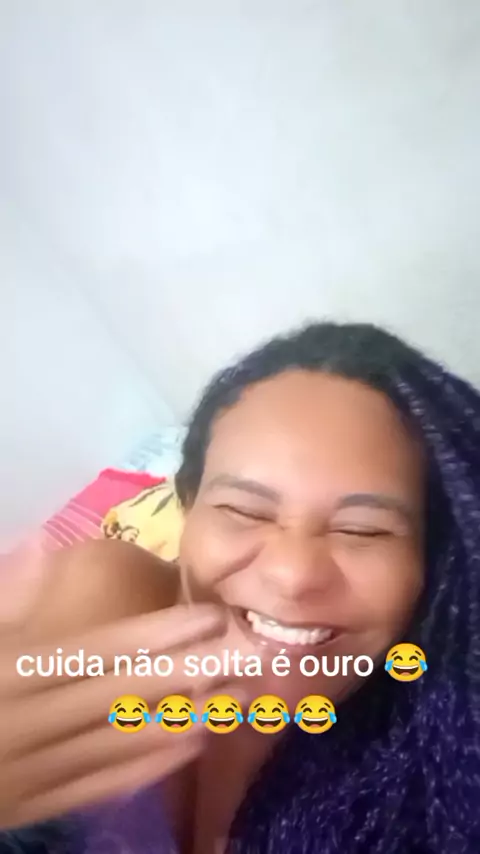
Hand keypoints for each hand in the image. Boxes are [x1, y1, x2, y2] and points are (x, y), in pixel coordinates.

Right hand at [0, 546, 232, 828]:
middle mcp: (26, 722)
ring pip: (119, 744)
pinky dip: (144, 768)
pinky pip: (95, 788)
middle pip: (121, 696)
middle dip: (189, 674)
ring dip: (181, 721)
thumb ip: (2, 597)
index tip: (209, 616)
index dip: (155, 633)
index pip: (95, 649)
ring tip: (238, 698)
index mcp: (7, 672)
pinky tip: (187, 750)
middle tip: (250, 654)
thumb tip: (36, 543)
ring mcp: (29, 772)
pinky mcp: (29, 807)